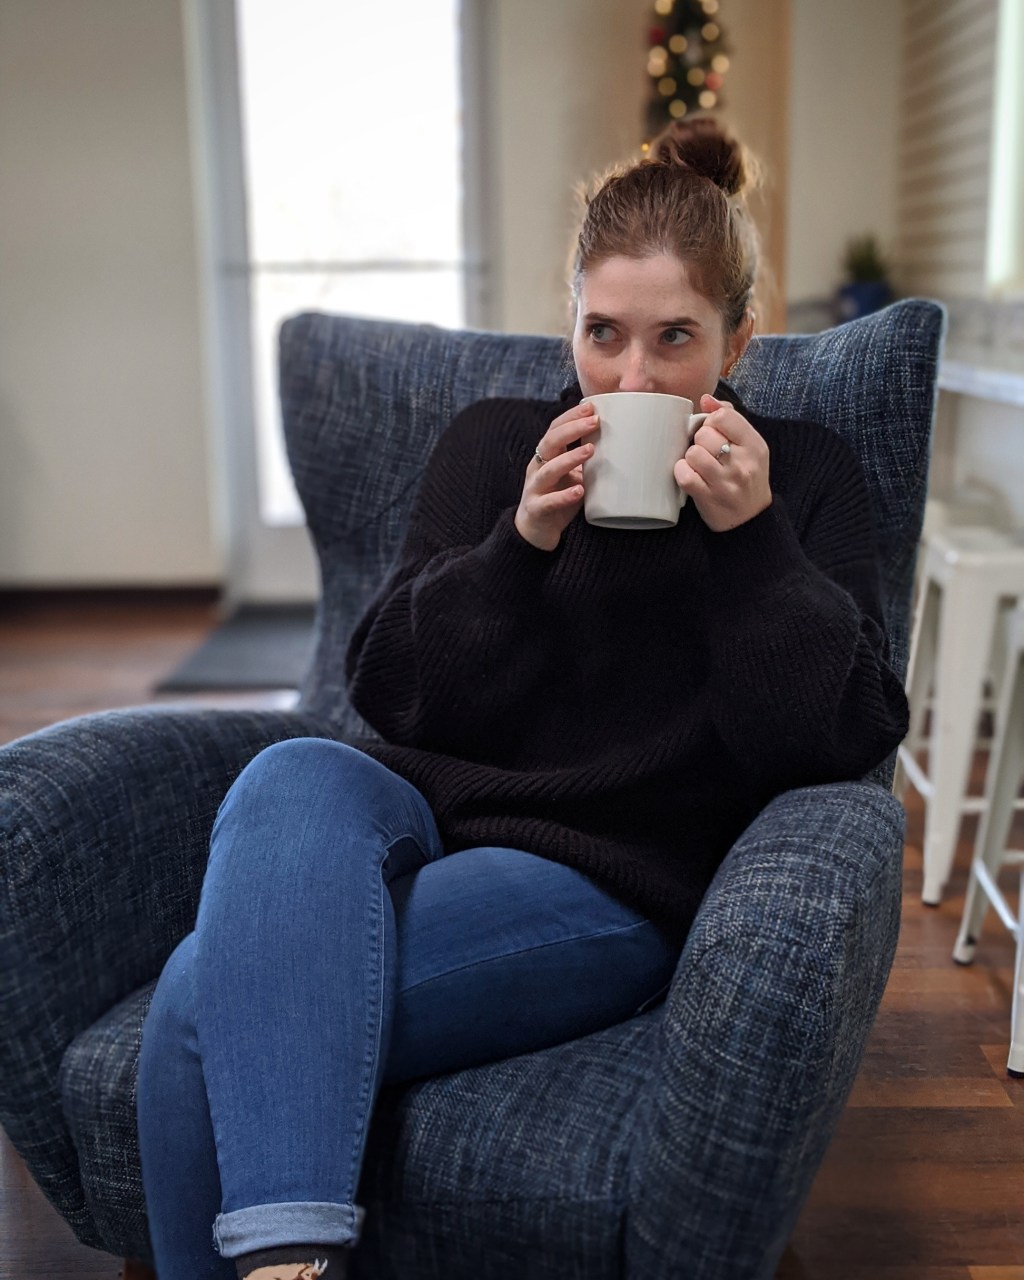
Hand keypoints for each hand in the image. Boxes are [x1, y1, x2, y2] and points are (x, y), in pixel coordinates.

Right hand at [515, 401, 599, 550]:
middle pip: (550, 442)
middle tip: (595, 421)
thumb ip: (585, 462)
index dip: (571, 417)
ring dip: (570, 458)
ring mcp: (535, 488)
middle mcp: (537, 468)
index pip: (554, 429)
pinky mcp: (536, 509)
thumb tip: (619, 445)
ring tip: (591, 450)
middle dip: (572, 429)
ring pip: (548, 469)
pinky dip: (564, 496)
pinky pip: (549, 501)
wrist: (534, 531)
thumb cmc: (556, 498)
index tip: (592, 406)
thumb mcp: (571, 476)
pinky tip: (579, 491)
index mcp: (545, 457)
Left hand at [674, 394, 770, 531]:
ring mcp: (726, 482)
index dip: (711, 421)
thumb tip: (706, 400)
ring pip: (693, 453)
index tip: (713, 432)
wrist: (750, 519)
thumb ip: (731, 419)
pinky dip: (681, 473)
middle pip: (704, 434)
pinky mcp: (709, 498)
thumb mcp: (749, 447)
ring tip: (699, 465)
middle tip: (706, 452)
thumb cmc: (746, 478)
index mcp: (754, 445)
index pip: (724, 417)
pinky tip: (689, 475)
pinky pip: (684, 475)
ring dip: (690, 458)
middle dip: (700, 441)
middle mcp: (743, 463)